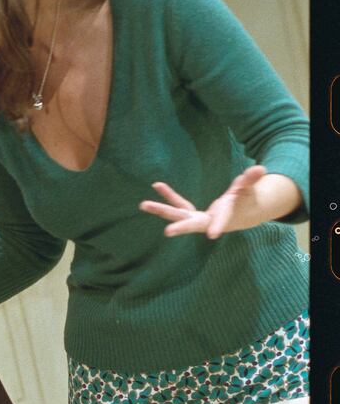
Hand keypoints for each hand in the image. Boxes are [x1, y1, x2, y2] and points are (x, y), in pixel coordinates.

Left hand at [139, 165, 293, 239]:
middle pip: (191, 223)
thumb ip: (251, 180)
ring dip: (161, 210)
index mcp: (223, 217)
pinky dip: (169, 196)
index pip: (220, 222)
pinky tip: (157, 185)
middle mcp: (206, 221)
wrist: (239, 215)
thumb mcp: (249, 190)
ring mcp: (196, 219)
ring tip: (143, 205)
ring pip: (177, 215)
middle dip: (180, 227)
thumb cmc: (245, 202)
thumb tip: (260, 168)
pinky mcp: (191, 214)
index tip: (212, 235)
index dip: (217, 226)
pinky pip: (178, 204)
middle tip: (167, 232)